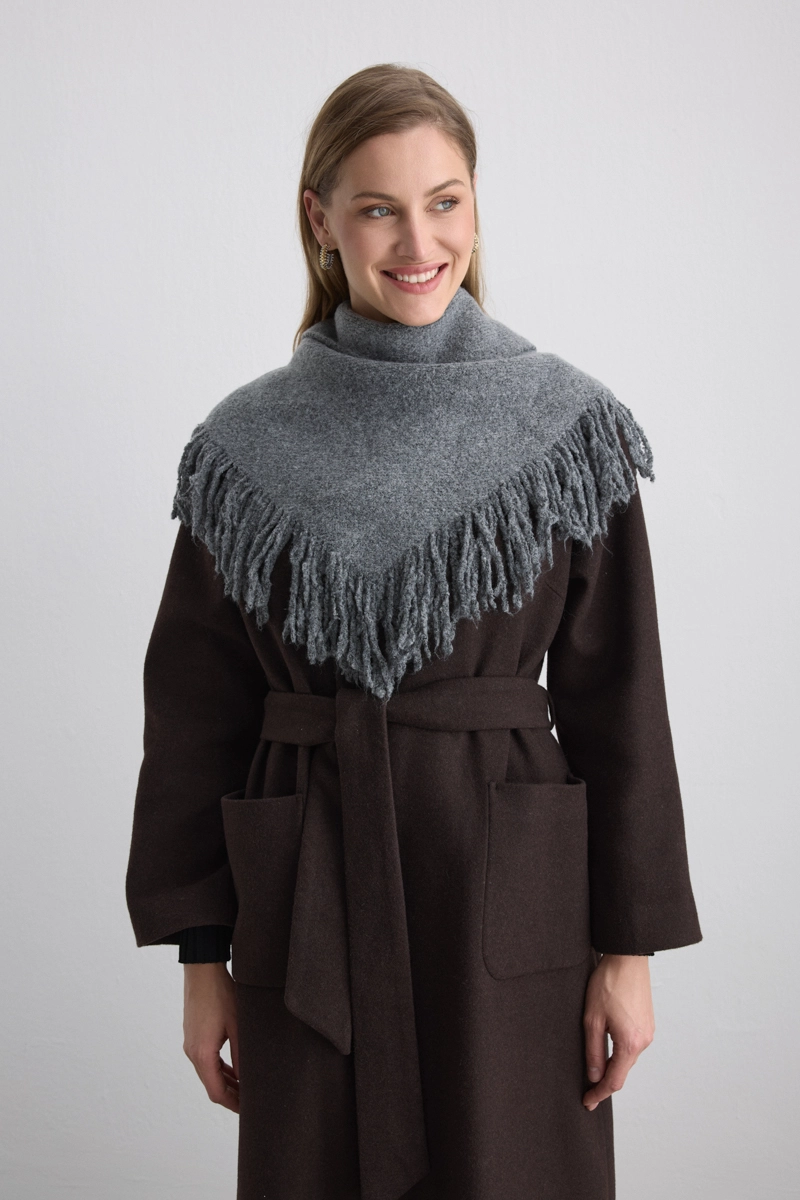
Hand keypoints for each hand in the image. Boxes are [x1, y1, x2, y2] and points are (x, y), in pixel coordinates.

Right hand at [182, 962, 239, 1113]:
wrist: (202, 969)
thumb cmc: (221, 994)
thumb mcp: (237, 1026)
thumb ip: (242, 1056)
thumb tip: (249, 1079)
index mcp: (202, 1055)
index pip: (217, 1092)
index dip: (233, 1104)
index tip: (248, 1110)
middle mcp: (192, 1053)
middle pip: (211, 1086)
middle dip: (231, 1096)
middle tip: (251, 1101)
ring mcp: (190, 1044)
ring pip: (208, 1074)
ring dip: (226, 1082)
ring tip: (246, 1088)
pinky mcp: (192, 1036)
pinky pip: (205, 1061)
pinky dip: (219, 1069)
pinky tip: (233, 1069)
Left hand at [582, 954, 654, 1110]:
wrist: (627, 958)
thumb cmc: (608, 984)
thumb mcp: (592, 1020)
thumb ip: (594, 1051)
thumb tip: (594, 1076)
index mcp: (630, 1044)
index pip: (614, 1080)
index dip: (599, 1094)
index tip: (587, 1102)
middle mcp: (644, 1041)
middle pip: (622, 1070)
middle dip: (604, 1081)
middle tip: (587, 1089)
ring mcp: (648, 1032)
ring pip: (627, 1058)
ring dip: (612, 1065)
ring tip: (594, 1069)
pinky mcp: (647, 1023)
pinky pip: (632, 1045)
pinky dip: (620, 1052)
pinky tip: (607, 1047)